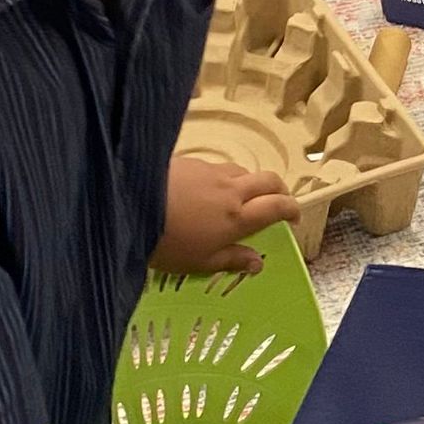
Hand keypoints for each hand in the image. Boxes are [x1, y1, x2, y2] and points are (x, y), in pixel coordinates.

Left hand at [155, 153, 297, 276]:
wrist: (128, 205)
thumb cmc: (166, 243)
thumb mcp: (199, 262)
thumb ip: (231, 260)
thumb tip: (258, 262)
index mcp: (238, 217)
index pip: (278, 206)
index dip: (292, 209)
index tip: (294, 218)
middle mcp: (232, 189)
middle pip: (269, 180)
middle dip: (279, 190)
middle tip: (276, 202)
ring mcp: (212, 172)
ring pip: (243, 171)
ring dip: (250, 182)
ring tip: (239, 196)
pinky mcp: (192, 161)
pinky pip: (217, 168)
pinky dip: (222, 178)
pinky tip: (205, 190)